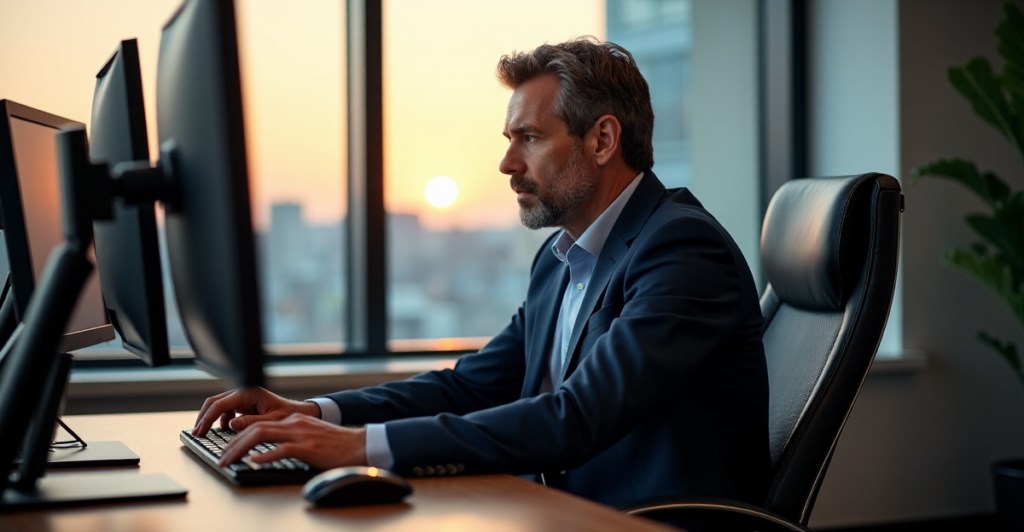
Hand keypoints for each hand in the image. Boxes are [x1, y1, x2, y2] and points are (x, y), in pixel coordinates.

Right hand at [192, 387, 319, 436]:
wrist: (299, 415)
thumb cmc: (289, 416)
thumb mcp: (272, 421)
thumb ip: (252, 423)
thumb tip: (231, 424)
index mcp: (250, 392)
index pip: (221, 403)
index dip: (208, 418)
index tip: (200, 431)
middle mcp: (245, 393)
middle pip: (215, 401)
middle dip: (204, 416)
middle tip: (196, 432)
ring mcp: (243, 399)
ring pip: (220, 406)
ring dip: (211, 418)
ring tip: (205, 433)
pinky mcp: (245, 406)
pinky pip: (227, 411)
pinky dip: (222, 420)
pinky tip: (223, 430)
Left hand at [216, 413, 366, 469]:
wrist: (359, 445)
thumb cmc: (335, 446)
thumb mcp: (309, 437)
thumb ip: (289, 439)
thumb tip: (265, 452)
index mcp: (292, 421)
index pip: (258, 425)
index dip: (237, 437)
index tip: (226, 450)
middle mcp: (294, 424)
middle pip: (255, 428)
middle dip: (233, 444)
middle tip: (221, 458)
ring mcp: (300, 434)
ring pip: (262, 435)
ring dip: (240, 449)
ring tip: (228, 460)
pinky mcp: (308, 447)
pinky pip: (282, 449)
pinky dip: (266, 455)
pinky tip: (254, 461)